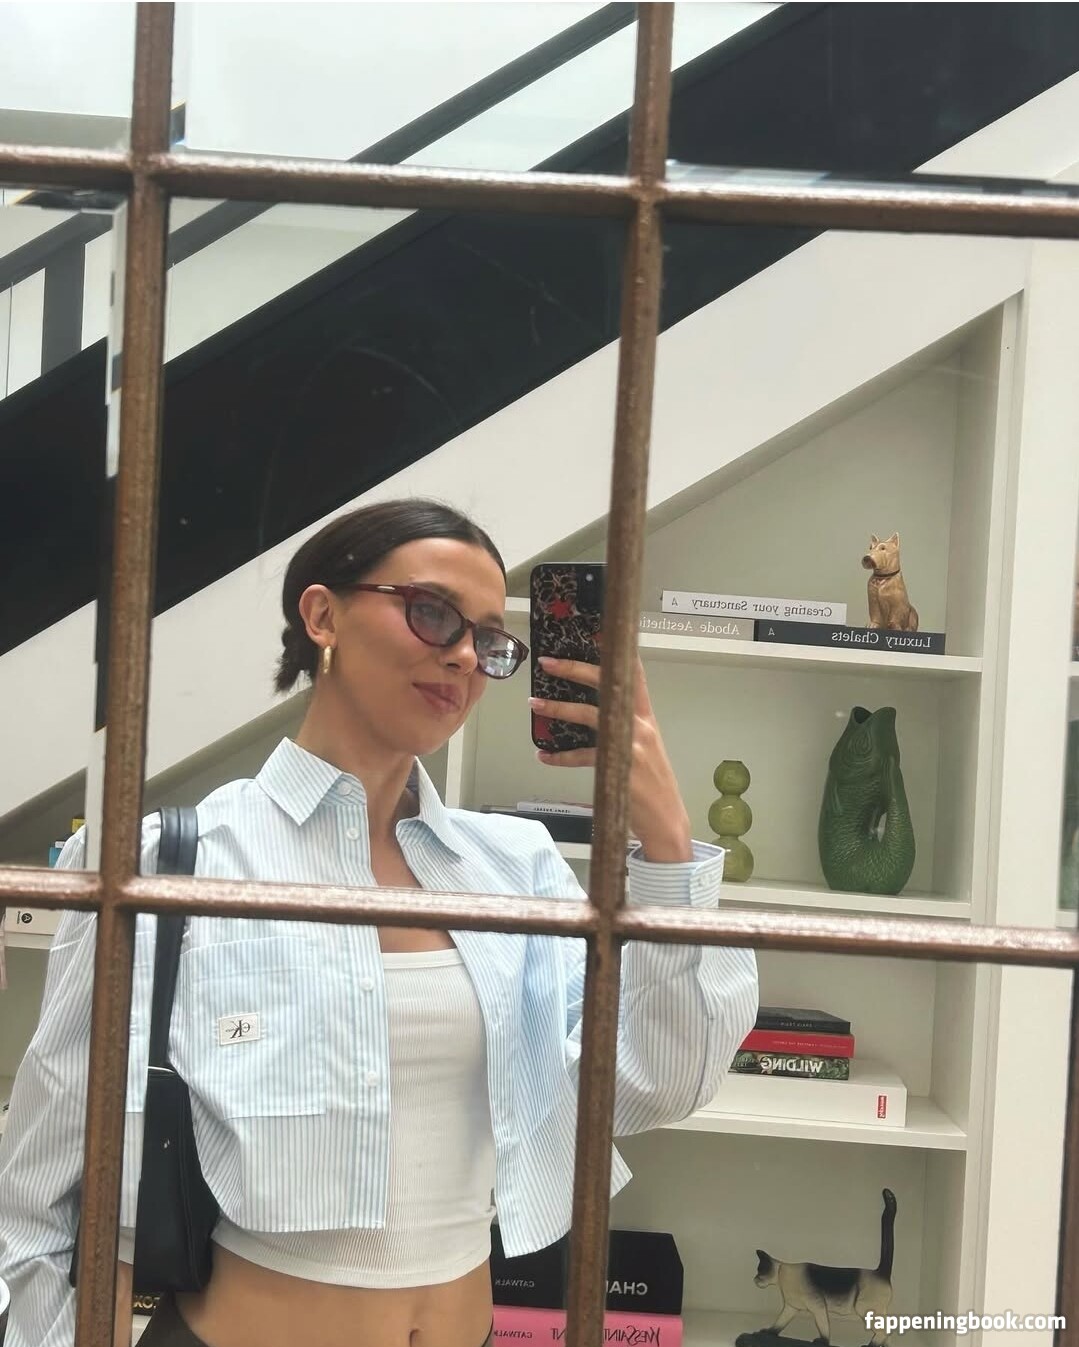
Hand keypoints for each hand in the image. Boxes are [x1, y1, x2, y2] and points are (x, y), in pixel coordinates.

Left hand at [529, 653, 692, 862]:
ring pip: (589, 716)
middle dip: (575, 670)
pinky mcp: (618, 766)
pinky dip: (559, 756)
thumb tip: (591, 710)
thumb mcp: (644, 747)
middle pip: (606, 686)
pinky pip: (582, 756)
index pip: (635, 675)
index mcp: (646, 717)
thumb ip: (624, 726)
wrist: (666, 820)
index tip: (595, 633)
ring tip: (535, 703)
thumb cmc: (650, 783)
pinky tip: (544, 755)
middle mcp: (641, 725)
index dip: (617, 652)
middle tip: (549, 662)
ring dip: (559, 708)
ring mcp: (631, 745)